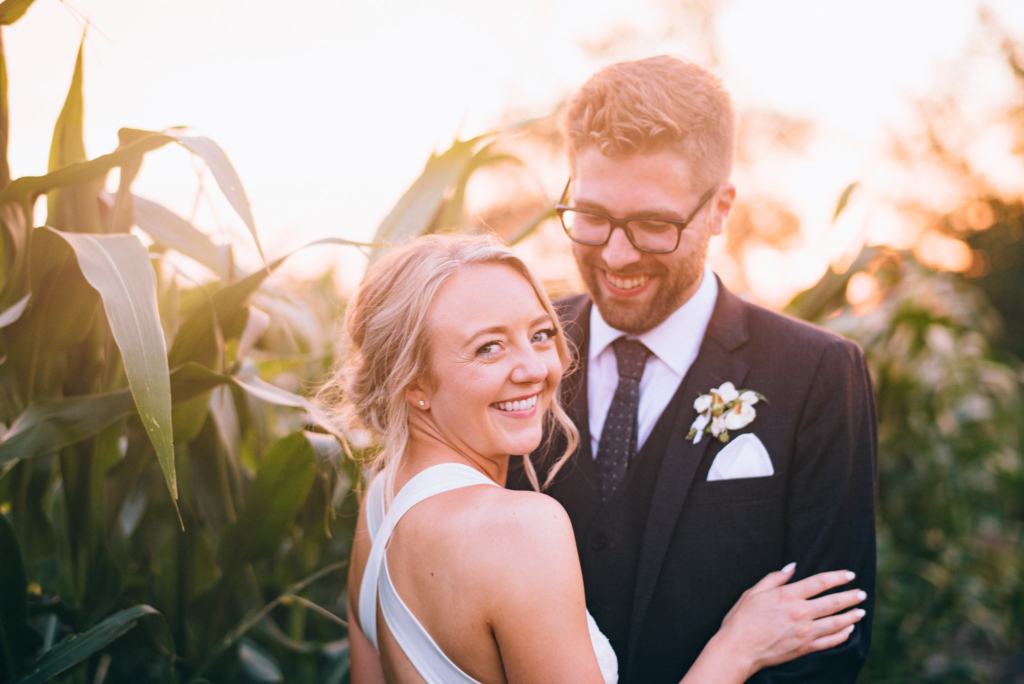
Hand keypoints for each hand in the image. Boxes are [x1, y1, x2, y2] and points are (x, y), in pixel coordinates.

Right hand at [714, 564, 866, 677]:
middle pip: (833, 602)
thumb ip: (774, 578)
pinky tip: (848, 630)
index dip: (837, 577)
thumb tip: (792, 566)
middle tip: (862, 593)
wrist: (738, 649)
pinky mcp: (805, 648)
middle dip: (851, 597)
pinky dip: (842, 635)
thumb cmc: (741, 619)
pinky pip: (830, 642)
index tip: (849, 574)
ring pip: (836, 622)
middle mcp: (800, 612)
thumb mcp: (753, 592)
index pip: (820, 582)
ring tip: (861, 611)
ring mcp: (804, 632)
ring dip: (851, 616)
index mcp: (787, 595)